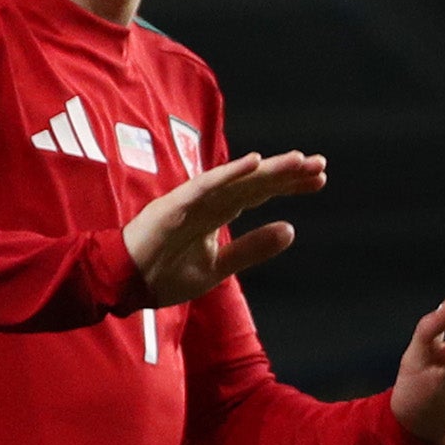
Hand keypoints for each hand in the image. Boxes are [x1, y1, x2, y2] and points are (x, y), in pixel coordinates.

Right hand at [124, 149, 326, 305]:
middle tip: (321, 164)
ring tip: (298, 161)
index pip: (259, 192)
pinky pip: (205, 187)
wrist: (123, 283)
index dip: (288, 184)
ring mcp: (191, 200)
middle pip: (253, 182)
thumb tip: (291, 229)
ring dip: (266, 169)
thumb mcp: (218, 267)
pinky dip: (228, 173)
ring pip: (235, 180)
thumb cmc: (164, 273)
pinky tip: (253, 162)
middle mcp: (208, 200)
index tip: (320, 179)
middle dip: (287, 173)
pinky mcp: (173, 205)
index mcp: (218, 212)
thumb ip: (252, 248)